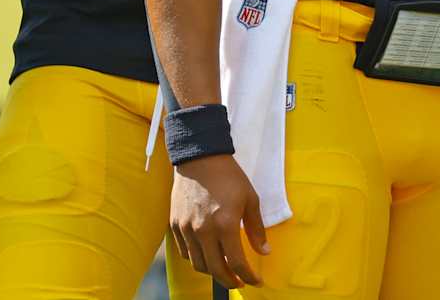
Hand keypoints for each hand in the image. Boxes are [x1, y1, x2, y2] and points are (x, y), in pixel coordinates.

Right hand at [170, 153, 268, 287]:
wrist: (200, 157)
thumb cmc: (229, 177)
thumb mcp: (250, 199)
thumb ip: (256, 228)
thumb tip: (264, 252)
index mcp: (225, 224)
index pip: (237, 263)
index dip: (248, 277)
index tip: (255, 281)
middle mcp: (204, 231)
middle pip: (216, 270)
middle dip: (230, 281)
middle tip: (239, 282)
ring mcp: (186, 229)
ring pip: (198, 264)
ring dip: (212, 271)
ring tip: (224, 269)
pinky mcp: (175, 225)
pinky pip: (185, 252)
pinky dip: (196, 259)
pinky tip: (206, 255)